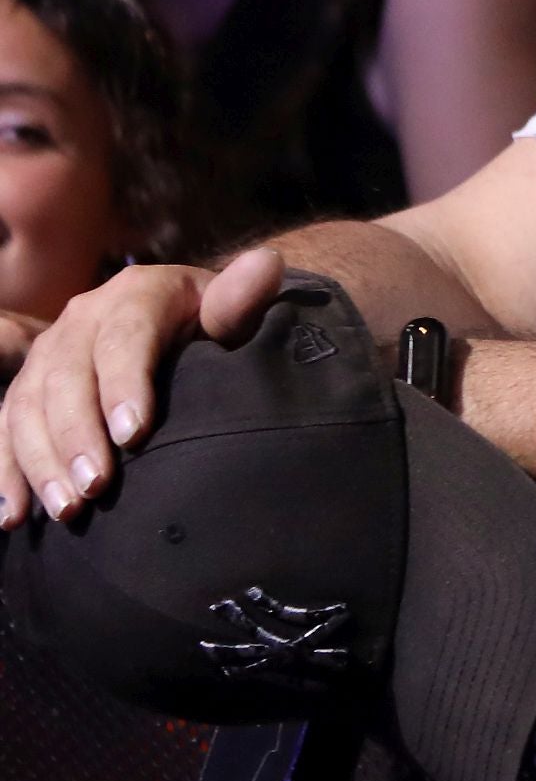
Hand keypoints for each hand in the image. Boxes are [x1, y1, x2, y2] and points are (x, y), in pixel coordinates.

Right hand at [0, 247, 281, 527]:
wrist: (178, 321)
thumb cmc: (211, 323)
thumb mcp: (228, 310)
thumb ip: (240, 300)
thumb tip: (264, 265)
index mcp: (134, 295)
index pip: (125, 339)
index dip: (124, 385)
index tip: (134, 435)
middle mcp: (81, 320)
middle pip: (67, 379)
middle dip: (77, 436)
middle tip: (96, 488)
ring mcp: (47, 355)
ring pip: (27, 408)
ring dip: (40, 462)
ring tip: (65, 509)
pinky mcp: (25, 389)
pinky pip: (2, 429)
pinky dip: (4, 473)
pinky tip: (14, 515)